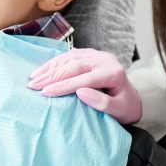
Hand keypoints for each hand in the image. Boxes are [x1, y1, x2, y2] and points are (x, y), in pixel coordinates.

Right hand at [27, 48, 141, 123]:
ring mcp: (96, 54)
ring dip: (50, 68)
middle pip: (74, 65)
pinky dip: (54, 63)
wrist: (132, 97)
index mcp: (113, 73)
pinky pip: (69, 56)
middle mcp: (104, 59)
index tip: (45, 93)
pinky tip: (43, 70)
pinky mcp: (89, 54)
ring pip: (69, 58)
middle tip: (33, 85)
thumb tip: (80, 92)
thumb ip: (102, 102)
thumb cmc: (124, 107)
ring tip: (33, 78)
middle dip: (52, 75)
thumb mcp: (118, 110)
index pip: (84, 78)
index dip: (63, 85)